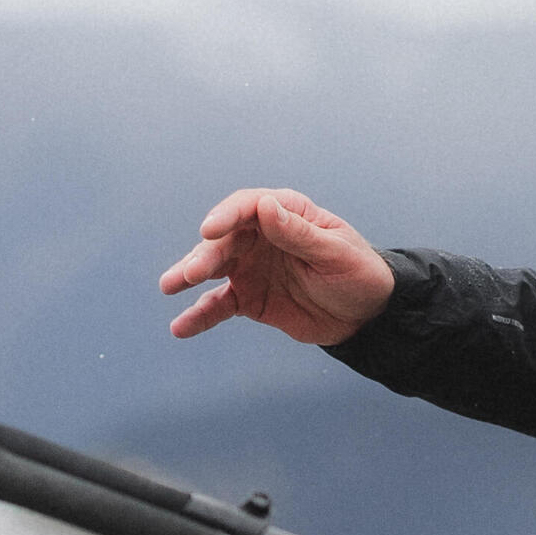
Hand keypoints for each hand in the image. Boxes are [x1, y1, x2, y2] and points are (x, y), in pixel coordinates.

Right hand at [160, 188, 392, 344]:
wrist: (366, 315)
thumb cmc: (358, 273)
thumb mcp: (336, 253)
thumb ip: (299, 233)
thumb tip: (265, 207)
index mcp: (285, 213)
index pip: (248, 208)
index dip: (227, 216)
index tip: (209, 230)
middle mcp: (261, 236)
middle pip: (225, 240)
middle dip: (205, 255)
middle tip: (189, 273)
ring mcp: (251, 267)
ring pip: (214, 269)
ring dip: (189, 276)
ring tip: (169, 286)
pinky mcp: (248, 298)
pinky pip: (219, 305)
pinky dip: (199, 315)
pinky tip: (180, 327)